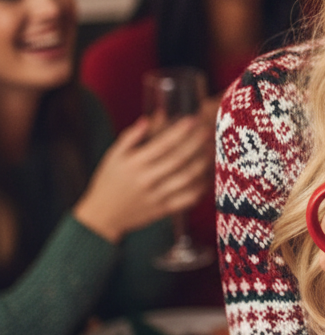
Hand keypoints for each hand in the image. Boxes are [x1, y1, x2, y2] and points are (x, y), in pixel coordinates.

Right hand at [73, 114, 213, 243]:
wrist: (102, 216)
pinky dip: (200, 188)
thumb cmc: (108, 181)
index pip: (162, 145)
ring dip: (202, 164)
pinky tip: (207, 176)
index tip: (193, 120)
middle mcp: (146, 180)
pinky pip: (187, 199)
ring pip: (186, 179)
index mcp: (134, 164)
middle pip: (178, 160)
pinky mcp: (163, 210)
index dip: (179, 131)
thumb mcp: (113, 156)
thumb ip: (131, 136)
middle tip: (209, 132)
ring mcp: (156, 196)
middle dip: (196, 144)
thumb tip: (151, 117)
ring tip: (212, 151)